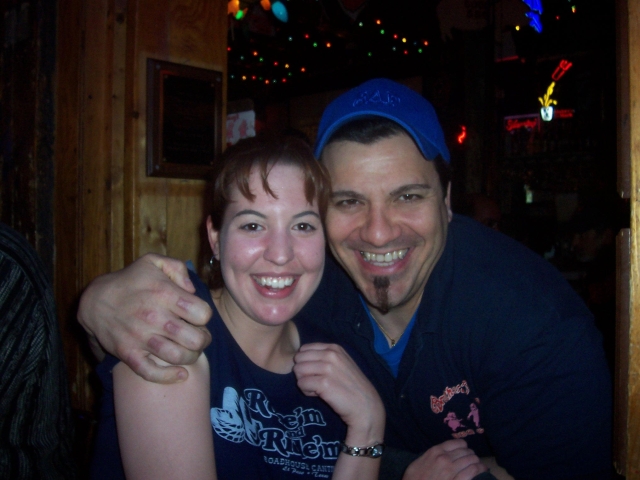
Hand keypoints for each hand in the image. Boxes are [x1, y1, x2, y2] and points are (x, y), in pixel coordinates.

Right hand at [77, 254, 211, 382]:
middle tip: (199, 337)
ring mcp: (141, 337)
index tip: (198, 316)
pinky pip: (151, 372)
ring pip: (178, 356)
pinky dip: (169, 377)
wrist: (96, 300)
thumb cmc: (131, 280)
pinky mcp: (128, 353)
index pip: (202, 313)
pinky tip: (181, 374)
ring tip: (190, 350)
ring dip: (191, 357)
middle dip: (203, 340)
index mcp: (165, 293)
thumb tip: (192, 289)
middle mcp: (155, 316)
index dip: (205, 316)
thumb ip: (178, 269)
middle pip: (195, 339)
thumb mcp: (152, 262)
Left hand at [293, 343, 384, 444]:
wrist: (365, 406)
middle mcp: (330, 354)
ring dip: (304, 382)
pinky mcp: (324, 383)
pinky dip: (307, 391)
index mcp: (334, 348)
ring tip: (317, 389)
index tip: (317, 373)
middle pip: (298, 359)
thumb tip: (299, 357)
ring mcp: (327, 368)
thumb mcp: (341, 363)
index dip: (306, 362)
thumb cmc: (350, 386)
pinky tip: (319, 395)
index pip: (304, 349)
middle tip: (315, 382)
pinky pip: (301, 384)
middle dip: (303, 372)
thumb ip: (323, 357)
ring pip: (298, 370)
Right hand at [403, 440, 487, 479]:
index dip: (464, 447)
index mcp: (436, 451)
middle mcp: (445, 457)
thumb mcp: (419, 462)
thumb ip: (431, 456)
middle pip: (466, 451)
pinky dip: (480, 469)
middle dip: (471, 455)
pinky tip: (483, 470)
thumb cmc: (414, 479)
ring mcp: (451, 469)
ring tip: (480, 465)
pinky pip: (473, 471)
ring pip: (471, 459)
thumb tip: (442, 453)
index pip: (458, 443)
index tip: (465, 452)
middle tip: (472, 460)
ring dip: (477, 462)